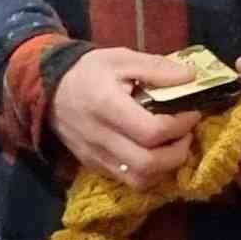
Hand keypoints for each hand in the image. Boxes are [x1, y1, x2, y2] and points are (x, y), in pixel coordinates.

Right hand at [51, 48, 200, 190]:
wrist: (49, 88)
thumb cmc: (89, 70)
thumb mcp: (121, 58)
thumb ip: (156, 68)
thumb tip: (191, 77)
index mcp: (107, 106)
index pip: (152, 131)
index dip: (180, 126)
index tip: (192, 112)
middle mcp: (100, 137)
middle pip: (148, 164)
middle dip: (178, 152)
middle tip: (185, 134)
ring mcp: (95, 156)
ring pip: (140, 180)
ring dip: (165, 168)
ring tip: (173, 146)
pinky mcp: (94, 165)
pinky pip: (127, 181)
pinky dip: (149, 173)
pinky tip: (156, 154)